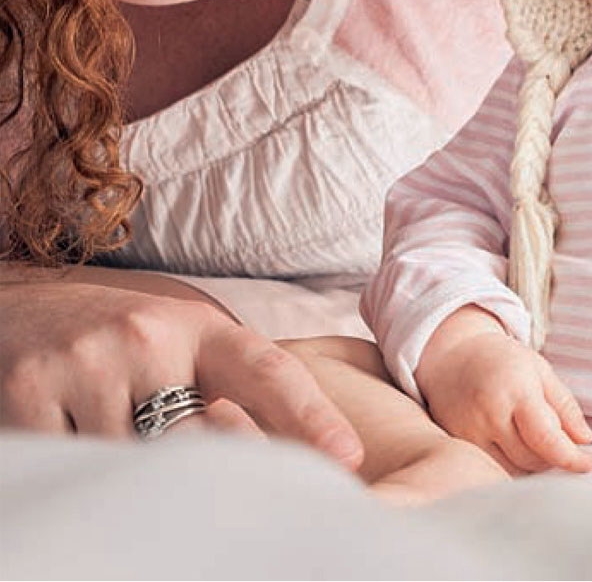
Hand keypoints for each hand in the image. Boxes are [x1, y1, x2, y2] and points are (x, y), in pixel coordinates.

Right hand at [0, 269, 362, 466]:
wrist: (21, 311)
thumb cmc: (116, 342)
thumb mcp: (179, 349)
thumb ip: (224, 394)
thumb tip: (293, 461)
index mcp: (198, 328)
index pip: (266, 370)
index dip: (309, 414)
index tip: (345, 457)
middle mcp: (147, 334)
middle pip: (198, 442)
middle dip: (206, 479)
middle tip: (209, 496)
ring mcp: (88, 360)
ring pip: (129, 467)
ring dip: (127, 479)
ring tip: (109, 436)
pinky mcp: (29, 389)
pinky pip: (69, 468)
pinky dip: (74, 474)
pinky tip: (68, 436)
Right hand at [414, 306, 591, 474]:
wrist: (451, 357)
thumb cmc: (503, 361)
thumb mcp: (539, 370)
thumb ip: (564, 405)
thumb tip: (585, 440)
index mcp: (515, 391)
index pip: (546, 438)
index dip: (570, 458)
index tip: (589, 464)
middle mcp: (489, 414)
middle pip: (532, 459)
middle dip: (552, 456)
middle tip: (558, 440)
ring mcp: (470, 432)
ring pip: (513, 469)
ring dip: (532, 464)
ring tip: (534, 440)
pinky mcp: (458, 444)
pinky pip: (493, 467)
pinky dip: (510, 465)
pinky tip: (514, 446)